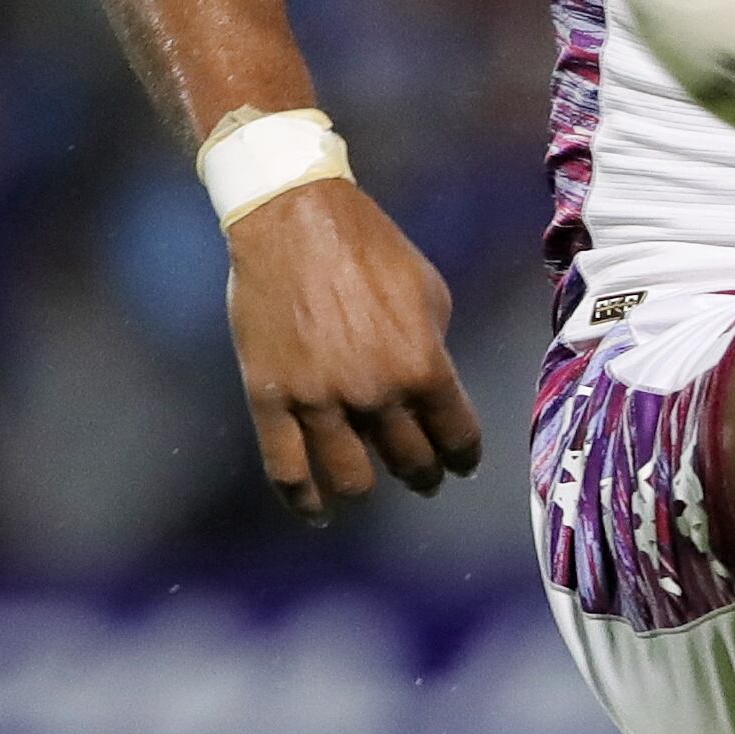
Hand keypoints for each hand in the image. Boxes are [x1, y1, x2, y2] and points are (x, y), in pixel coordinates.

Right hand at [224, 179, 484, 519]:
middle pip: (409, 462)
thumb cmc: (370, 249)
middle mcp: (376, 394)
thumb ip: (433, 349)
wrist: (294, 222)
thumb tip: (431, 390)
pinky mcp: (272, 401)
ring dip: (366, 489)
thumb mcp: (429, 293)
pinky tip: (317, 511)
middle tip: (423, 479)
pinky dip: (303, 501)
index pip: (456, 436)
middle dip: (422, 476)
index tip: (461, 465)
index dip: (462, 458)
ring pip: (351, 478)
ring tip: (368, 488)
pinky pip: (287, 470)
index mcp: (424, 365)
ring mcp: (320, 402)